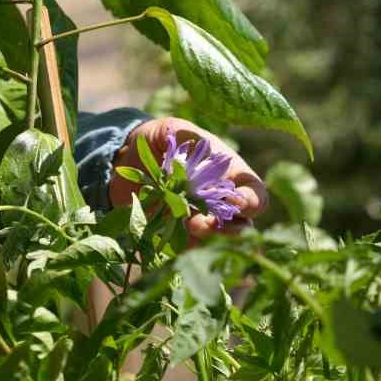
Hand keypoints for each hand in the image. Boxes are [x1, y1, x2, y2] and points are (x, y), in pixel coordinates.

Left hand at [109, 117, 269, 241]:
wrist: (126, 161)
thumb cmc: (157, 140)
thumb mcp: (171, 130)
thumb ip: (186, 135)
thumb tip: (199, 143)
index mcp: (228, 175)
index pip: (254, 193)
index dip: (251, 201)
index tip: (236, 201)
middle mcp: (220, 202)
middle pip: (242, 224)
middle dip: (230, 227)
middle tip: (206, 220)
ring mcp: (201, 221)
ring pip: (217, 240)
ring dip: (207, 236)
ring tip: (189, 225)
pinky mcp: (178, 236)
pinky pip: (188, 250)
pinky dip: (183, 248)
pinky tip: (169, 238)